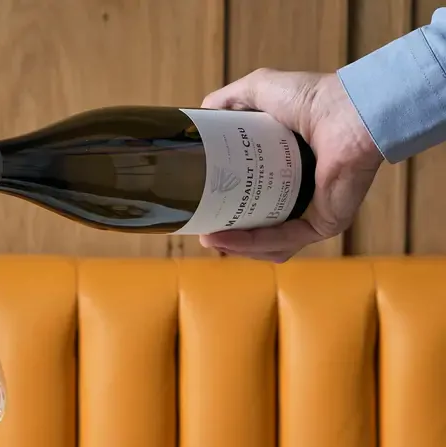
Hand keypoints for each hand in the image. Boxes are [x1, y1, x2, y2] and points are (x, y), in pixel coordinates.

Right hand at [198, 69, 383, 261]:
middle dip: (231, 239)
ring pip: (270, 244)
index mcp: (291, 173)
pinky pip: (284, 240)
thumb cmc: (316, 98)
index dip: (230, 211)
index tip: (205, 214)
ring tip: (210, 240)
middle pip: (261, 230)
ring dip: (238, 247)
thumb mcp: (261, 92)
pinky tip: (225, 239)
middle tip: (204, 235)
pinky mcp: (325, 224)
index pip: (257, 203)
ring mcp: (316, 214)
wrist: (350, 108)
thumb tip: (203, 111)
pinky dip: (252, 243)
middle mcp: (305, 197)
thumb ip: (232, 99)